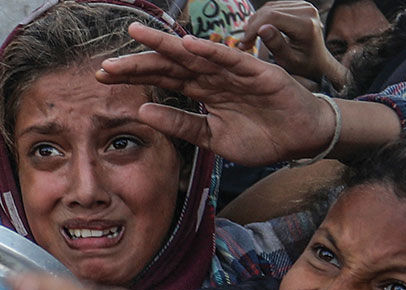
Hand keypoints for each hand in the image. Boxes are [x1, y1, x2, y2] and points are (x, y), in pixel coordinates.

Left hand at [97, 23, 337, 165]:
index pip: (162, 79)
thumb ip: (181, 125)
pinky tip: (187, 44)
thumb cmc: (262, 137)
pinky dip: (210, 50)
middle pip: (170, 64)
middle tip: (107, 63)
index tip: (104, 75)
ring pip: (193, 54)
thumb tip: (143, 113)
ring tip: (138, 34)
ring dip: (166, 45)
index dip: (135, 76)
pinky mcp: (256, 71)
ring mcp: (233, 71)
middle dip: (139, 62)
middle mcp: (212, 77)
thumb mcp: (213, 138)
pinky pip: (229, 58)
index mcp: (202, 91)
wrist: (301, 138)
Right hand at [240, 1, 349, 88]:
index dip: (254, 28)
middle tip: (243, 43)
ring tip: (248, 39)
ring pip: (269, 7)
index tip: (243, 43)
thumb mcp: (289, 61)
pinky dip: (263, 18)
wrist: (318, 62)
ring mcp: (304, 5)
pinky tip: (257, 31)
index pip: (273, 17)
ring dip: (256, 22)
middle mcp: (307, 11)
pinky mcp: (298, 4)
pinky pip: (274, 7)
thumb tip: (262, 29)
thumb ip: (276, 45)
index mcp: (307, 25)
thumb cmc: (305, 66)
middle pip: (270, 10)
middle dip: (253, 26)